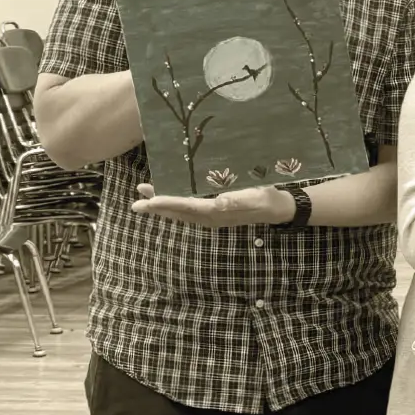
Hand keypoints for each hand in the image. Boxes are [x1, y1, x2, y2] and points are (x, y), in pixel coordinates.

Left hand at [132, 182, 290, 226]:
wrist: (279, 208)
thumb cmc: (268, 199)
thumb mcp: (256, 197)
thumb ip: (238, 199)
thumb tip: (220, 202)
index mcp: (218, 212)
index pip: (188, 207)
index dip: (168, 203)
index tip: (150, 199)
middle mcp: (210, 217)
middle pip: (179, 212)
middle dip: (157, 207)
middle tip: (135, 203)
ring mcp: (211, 216)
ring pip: (181, 212)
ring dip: (162, 206)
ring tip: (145, 198)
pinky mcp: (214, 212)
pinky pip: (188, 211)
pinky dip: (174, 205)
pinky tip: (168, 200)